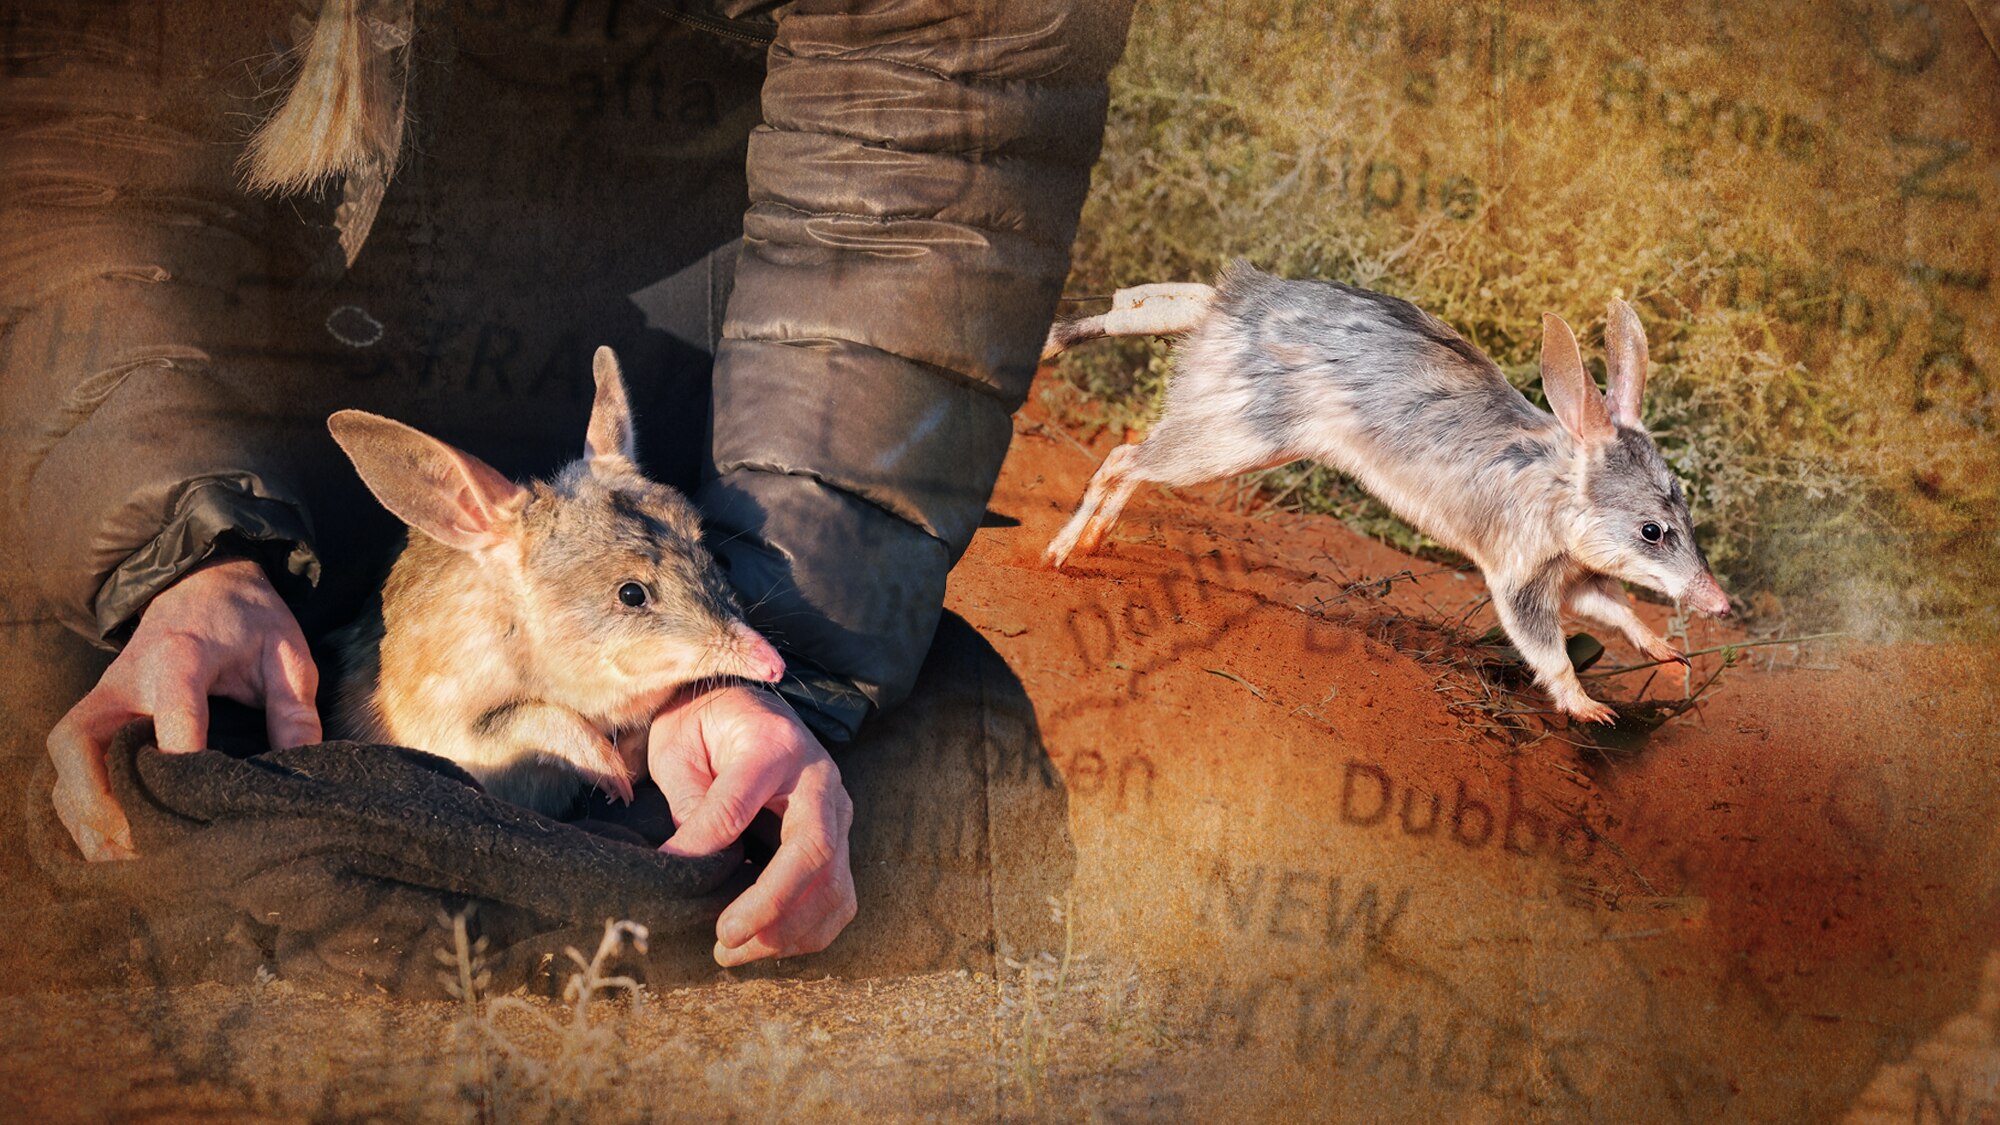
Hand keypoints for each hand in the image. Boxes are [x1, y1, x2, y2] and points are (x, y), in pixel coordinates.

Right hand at [47, 557, 321, 860]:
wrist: (203, 583)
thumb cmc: (247, 622)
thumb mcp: (286, 650)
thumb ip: (295, 706)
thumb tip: (302, 767)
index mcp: (180, 656)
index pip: (173, 711)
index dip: (183, 759)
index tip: (201, 801)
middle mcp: (125, 680)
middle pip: (80, 738)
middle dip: (99, 797)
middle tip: (138, 842)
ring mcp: (102, 699)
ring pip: (66, 759)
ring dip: (84, 811)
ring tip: (124, 856)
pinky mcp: (96, 715)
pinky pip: (68, 765)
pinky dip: (79, 806)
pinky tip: (108, 842)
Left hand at [650, 684, 855, 966]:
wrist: (746, 708)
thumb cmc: (705, 727)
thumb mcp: (682, 748)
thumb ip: (691, 802)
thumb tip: (686, 865)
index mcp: (771, 745)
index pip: (738, 804)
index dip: (702, 846)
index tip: (669, 873)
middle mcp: (818, 777)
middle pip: (813, 850)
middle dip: (770, 905)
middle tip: (724, 940)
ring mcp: (838, 810)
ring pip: (834, 883)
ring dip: (788, 930)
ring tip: (734, 952)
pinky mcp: (842, 837)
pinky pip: (840, 896)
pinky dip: (809, 930)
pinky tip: (768, 943)